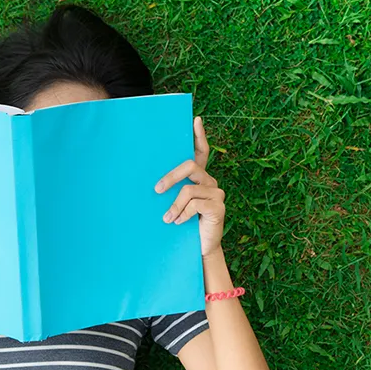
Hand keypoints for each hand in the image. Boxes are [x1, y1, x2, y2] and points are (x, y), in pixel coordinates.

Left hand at [155, 117, 225, 257]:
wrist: (199, 249)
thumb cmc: (184, 225)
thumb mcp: (175, 204)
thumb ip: (170, 191)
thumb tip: (152, 183)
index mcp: (200, 177)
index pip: (202, 151)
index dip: (200, 135)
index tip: (196, 120)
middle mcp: (210, 181)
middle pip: (190, 166)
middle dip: (170, 177)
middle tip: (156, 190)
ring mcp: (216, 193)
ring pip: (188, 190)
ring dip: (173, 206)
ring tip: (167, 218)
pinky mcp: (218, 207)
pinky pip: (194, 204)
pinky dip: (182, 214)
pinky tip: (179, 223)